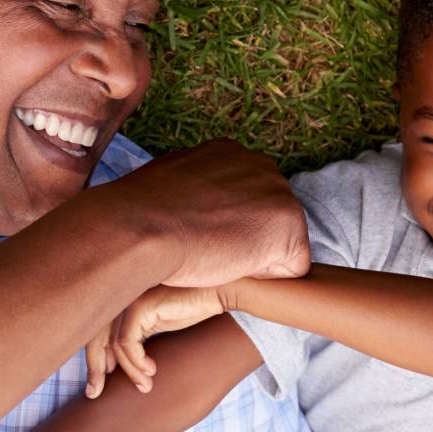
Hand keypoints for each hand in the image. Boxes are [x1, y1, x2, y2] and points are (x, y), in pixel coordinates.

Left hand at [85, 284, 230, 396]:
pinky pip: (127, 342)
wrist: (218, 291)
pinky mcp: (141, 306)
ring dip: (130, 371)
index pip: (93, 333)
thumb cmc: (192, 308)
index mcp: (121, 301)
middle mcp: (120, 298)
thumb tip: (112, 366)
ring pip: (115, 345)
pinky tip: (152, 370)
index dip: (92, 361)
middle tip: (95, 393)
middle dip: (94, 369)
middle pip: (94, 337)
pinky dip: (137, 362)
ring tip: (146, 386)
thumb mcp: (157, 327)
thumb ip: (136, 340)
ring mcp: (129, 300)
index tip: (94, 388)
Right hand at [100, 140, 307, 287]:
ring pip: (281, 243)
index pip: (245, 201)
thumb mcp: (166, 185)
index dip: (224, 228)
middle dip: (245, 240)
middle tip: (205, 247)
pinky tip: (232, 266)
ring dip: (254, 258)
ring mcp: (278, 191)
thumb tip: (187, 207)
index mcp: (229, 154)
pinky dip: (267, 277)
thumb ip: (193, 190)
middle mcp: (259, 164)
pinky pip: (293, 267)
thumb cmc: (139, 215)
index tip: (197, 233)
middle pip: (268, 220)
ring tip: (214, 255)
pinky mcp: (289, 224)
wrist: (140, 227)